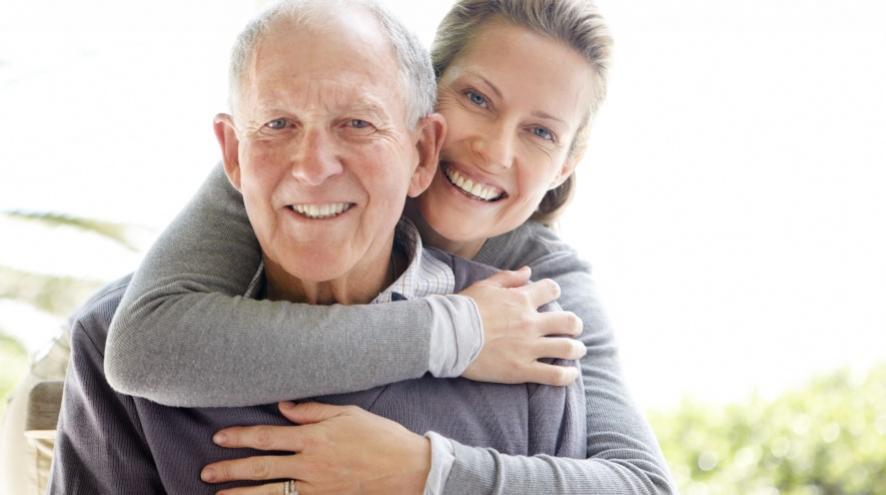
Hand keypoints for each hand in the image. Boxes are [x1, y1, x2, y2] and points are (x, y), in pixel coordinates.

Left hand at [201, 401, 429, 494]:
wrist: (407, 468)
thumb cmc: (380, 436)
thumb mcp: (348, 413)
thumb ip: (312, 411)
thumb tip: (282, 406)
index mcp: (314, 437)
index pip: (268, 437)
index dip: (241, 437)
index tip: (219, 438)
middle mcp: (311, 464)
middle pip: (262, 467)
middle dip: (231, 469)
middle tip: (206, 472)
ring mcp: (317, 487)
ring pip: (271, 492)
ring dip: (242, 494)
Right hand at [459, 266, 585, 385]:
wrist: (447, 335)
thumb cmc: (463, 309)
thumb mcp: (485, 286)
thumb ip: (508, 278)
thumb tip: (528, 271)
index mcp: (521, 300)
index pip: (552, 290)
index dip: (554, 293)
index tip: (551, 299)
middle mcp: (530, 322)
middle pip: (569, 321)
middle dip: (575, 325)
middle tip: (573, 329)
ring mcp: (528, 347)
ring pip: (568, 348)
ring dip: (576, 349)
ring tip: (577, 351)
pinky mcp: (522, 369)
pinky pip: (554, 375)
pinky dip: (567, 376)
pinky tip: (570, 374)